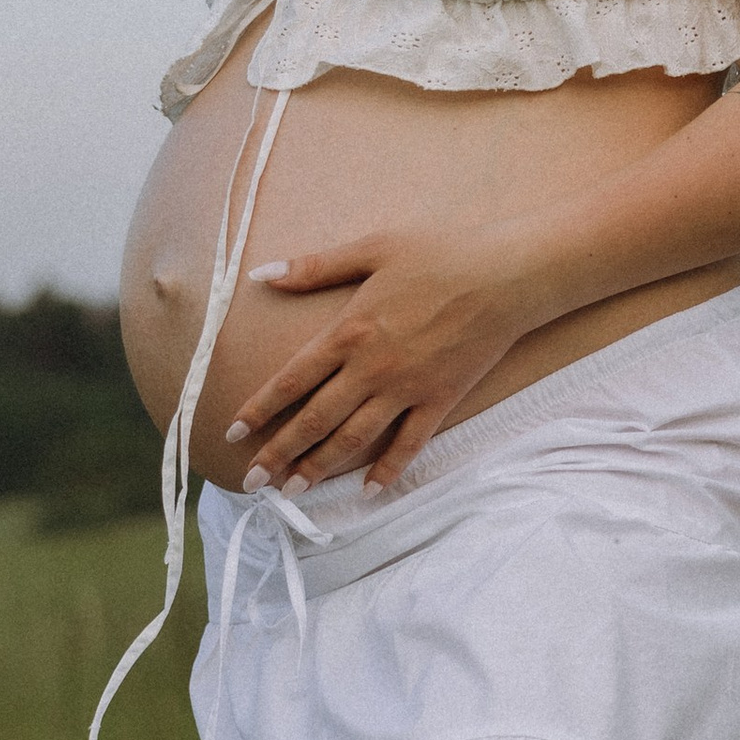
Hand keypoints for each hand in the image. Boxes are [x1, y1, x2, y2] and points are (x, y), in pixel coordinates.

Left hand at [225, 223, 543, 490]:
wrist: (506, 275)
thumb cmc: (440, 253)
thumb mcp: (372, 248)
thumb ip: (315, 267)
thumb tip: (261, 274)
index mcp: (349, 331)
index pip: (291, 380)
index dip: (259, 409)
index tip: (233, 433)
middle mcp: (371, 368)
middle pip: (314, 419)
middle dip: (279, 452)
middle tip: (251, 481)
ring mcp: (407, 389)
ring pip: (354, 438)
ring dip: (320, 467)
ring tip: (293, 491)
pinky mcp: (440, 400)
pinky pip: (409, 444)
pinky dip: (388, 469)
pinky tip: (368, 491)